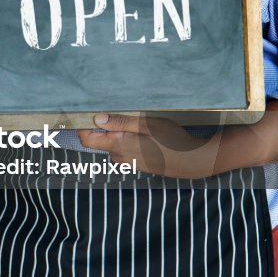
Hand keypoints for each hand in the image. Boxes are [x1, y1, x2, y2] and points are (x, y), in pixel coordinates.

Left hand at [79, 113, 220, 178]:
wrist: (193, 161)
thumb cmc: (172, 140)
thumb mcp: (147, 124)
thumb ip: (121, 122)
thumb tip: (97, 118)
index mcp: (118, 146)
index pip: (87, 139)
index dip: (84, 125)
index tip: (89, 112)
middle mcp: (119, 156)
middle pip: (100, 139)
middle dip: (106, 126)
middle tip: (124, 114)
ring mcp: (128, 162)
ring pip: (113, 143)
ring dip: (119, 133)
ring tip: (138, 124)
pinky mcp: (136, 164)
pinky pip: (124, 149)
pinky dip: (128, 140)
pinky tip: (145, 135)